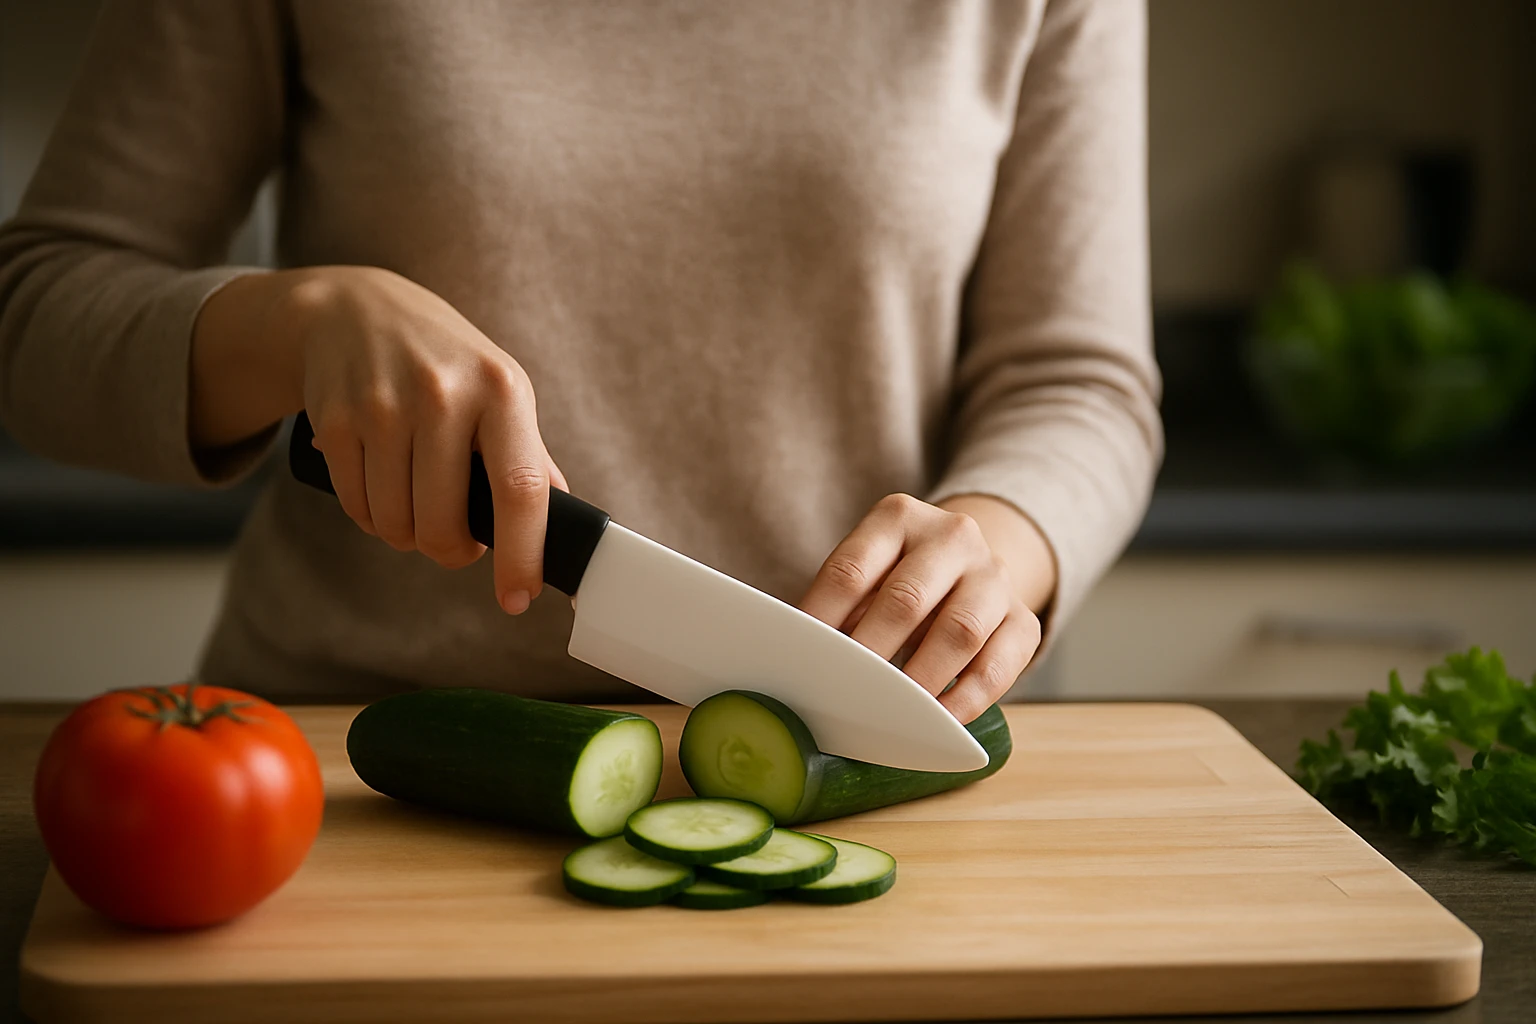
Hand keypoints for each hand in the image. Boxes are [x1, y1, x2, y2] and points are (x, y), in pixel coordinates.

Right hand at [192, 266, 563, 613]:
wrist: (355, 308)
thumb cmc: (444, 362)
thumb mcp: (498, 390)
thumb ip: (528, 456)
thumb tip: (564, 521)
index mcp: (501, 390)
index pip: (520, 490)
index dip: (522, 554)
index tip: (518, 597)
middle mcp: (443, 394)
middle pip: (445, 523)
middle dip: (448, 551)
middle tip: (453, 538)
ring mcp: (384, 405)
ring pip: (396, 524)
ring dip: (405, 533)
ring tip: (413, 499)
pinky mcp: (335, 420)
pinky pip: (357, 507)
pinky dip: (370, 513)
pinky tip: (379, 480)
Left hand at [799, 494, 1045, 722]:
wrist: (972, 566)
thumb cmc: (899, 579)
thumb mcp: (868, 572)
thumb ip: (837, 605)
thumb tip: (795, 659)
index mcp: (899, 518)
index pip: (852, 569)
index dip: (822, 618)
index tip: (802, 660)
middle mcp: (953, 536)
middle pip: (906, 598)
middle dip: (871, 653)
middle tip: (844, 694)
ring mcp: (994, 576)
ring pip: (960, 630)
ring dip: (920, 679)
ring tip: (891, 713)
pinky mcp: (1024, 619)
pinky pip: (998, 665)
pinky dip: (965, 700)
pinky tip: (938, 722)